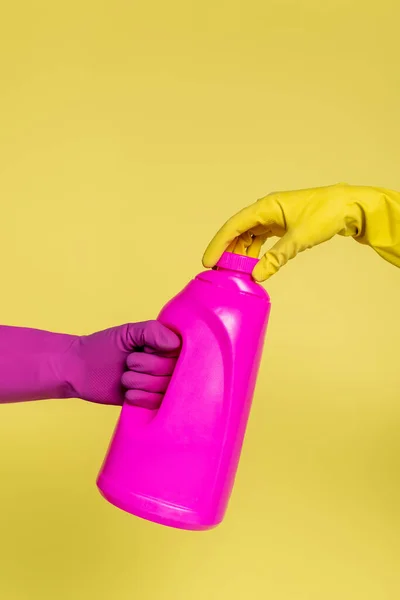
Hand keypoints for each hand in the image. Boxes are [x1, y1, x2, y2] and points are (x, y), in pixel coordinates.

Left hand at [64, 321, 179, 407]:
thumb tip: (176, 345)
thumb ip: (153, 331)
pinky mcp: (150, 403)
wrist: (79, 369)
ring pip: (164, 389)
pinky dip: (139, 397)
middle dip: (146, 366)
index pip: (181, 353)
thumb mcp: (129, 331)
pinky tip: (127, 392)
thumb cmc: (104, 346)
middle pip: (172, 372)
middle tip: (129, 362)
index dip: (161, 353)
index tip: (144, 348)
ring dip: (138, 382)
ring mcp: (160, 386)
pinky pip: (157, 403)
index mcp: (166, 347)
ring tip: (124, 377)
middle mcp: (168, 366)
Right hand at [203, 183, 399, 280]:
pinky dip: (254, 252)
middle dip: (227, 251)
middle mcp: (267, 210)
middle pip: (238, 231)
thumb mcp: (299, 239)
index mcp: (267, 207)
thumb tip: (256, 276)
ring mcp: (274, 217)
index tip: (208, 261)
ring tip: (233, 272)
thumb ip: (276, 258)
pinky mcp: (282, 225)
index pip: (234, 225)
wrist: (350, 207)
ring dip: (241, 253)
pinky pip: (261, 238)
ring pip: (249, 236)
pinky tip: (252, 265)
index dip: (219, 244)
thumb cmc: (326, 214)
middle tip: (218, 272)